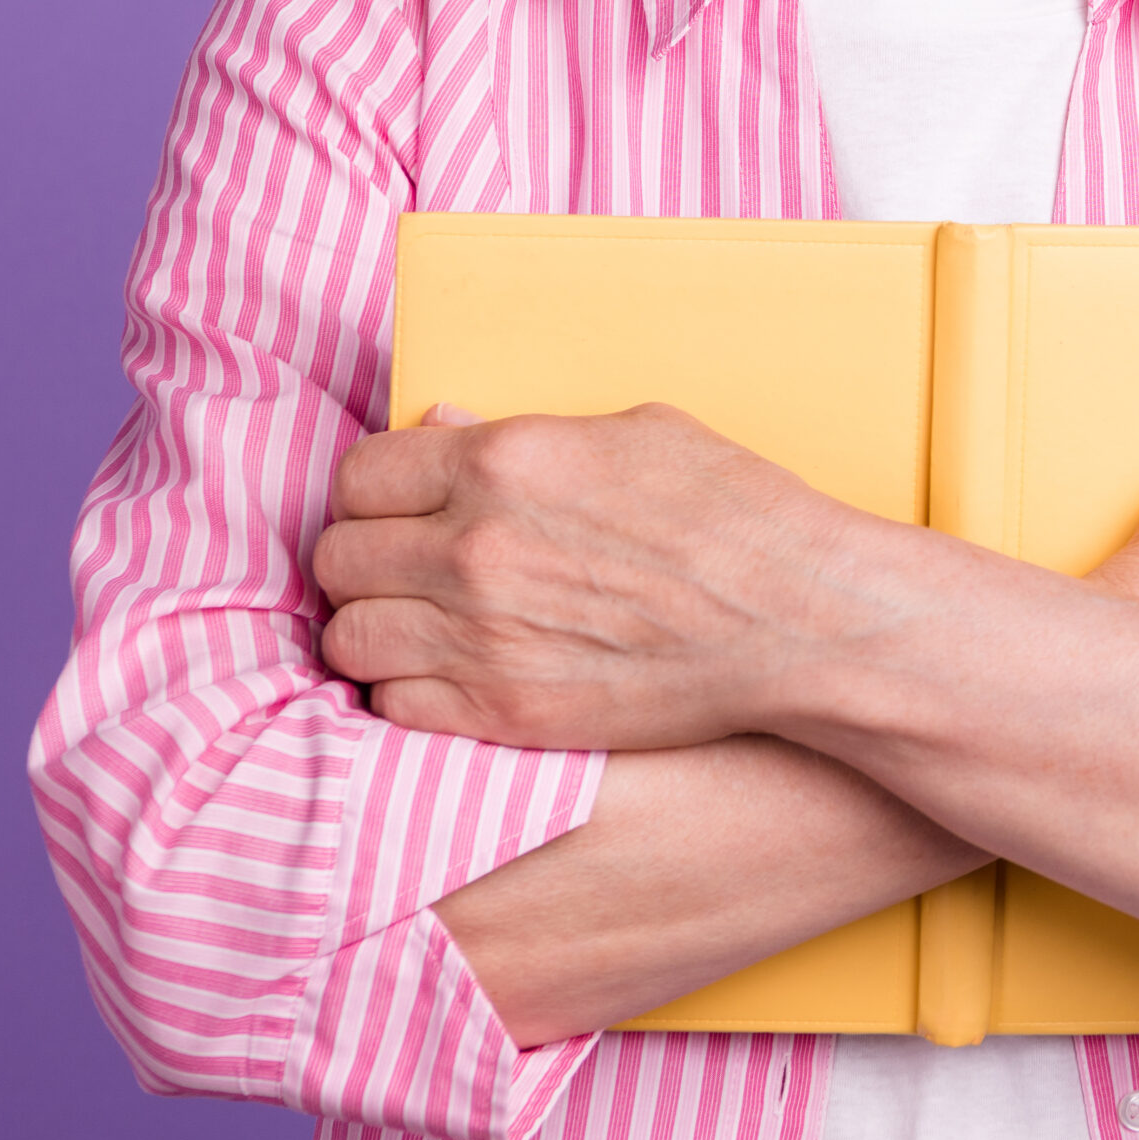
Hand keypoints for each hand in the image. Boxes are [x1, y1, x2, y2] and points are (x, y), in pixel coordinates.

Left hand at [313, 402, 866, 750]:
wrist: (799, 621)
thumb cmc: (737, 518)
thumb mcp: (637, 436)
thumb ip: (523, 433)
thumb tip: (444, 428)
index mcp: (506, 459)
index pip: (361, 473)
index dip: (372, 494)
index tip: (395, 511)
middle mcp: (476, 544)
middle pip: (339, 556)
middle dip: (366, 562)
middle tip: (404, 572)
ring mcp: (482, 633)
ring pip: (348, 637)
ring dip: (375, 630)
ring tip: (419, 630)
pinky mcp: (501, 711)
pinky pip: (390, 705)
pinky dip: (407, 694)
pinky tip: (450, 679)